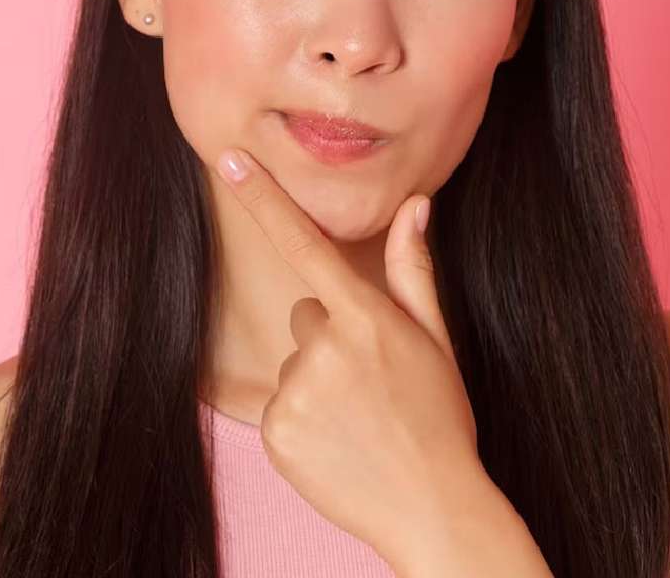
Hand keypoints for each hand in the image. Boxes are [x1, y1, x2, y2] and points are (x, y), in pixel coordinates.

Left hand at [214, 144, 490, 569]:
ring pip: (293, 361)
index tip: (229, 159)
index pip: (305, 241)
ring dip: (317, 380)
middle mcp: (325, 348)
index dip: (265, 197)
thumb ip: (415, 269)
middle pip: (306, 313)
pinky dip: (302, 419)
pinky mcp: (276, 433)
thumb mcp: (436, 340)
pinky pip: (277, 404)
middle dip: (330, 336)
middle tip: (370, 379)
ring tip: (358, 417)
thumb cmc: (440, 418)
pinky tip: (337, 440)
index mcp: (366, 317)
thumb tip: (415, 203)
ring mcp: (297, 393)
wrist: (433, 509)